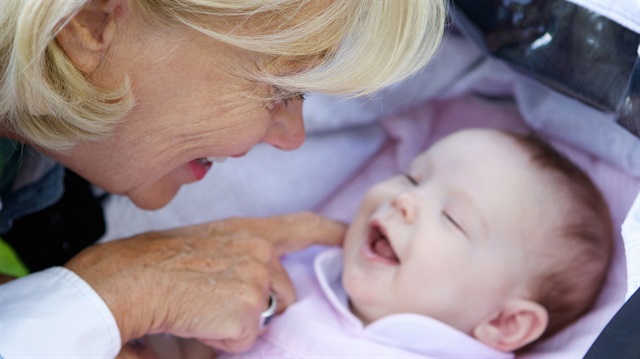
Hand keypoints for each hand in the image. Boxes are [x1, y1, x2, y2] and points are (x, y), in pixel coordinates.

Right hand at [65, 212, 345, 352]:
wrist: (125, 279)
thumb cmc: (152, 263)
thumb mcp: (204, 249)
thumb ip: (238, 261)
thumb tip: (254, 296)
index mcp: (246, 231)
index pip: (299, 227)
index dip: (326, 231)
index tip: (346, 234)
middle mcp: (259, 249)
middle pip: (283, 293)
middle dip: (256, 306)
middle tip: (210, 300)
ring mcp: (257, 277)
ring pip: (263, 318)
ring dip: (238, 323)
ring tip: (200, 307)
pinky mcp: (247, 308)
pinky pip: (245, 340)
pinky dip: (223, 340)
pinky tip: (198, 321)